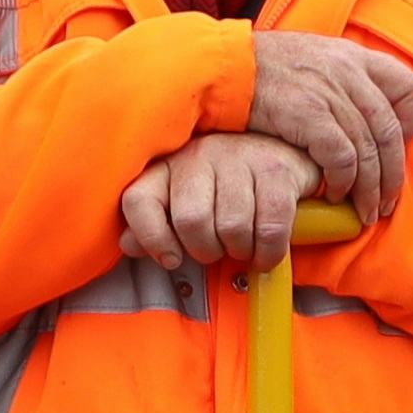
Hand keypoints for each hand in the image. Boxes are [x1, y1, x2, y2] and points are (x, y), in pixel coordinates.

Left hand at [118, 132, 319, 271]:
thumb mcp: (184, 200)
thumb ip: (155, 223)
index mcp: (168, 164)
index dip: (151, 238)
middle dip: (205, 250)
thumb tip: (128, 244)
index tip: (171, 259)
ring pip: (231, 227)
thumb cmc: (226, 186)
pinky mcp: (276, 171)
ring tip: (242, 246)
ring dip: (239, 251)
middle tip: (217, 250)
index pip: (139, 201)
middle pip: (190, 220)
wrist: (284, 154)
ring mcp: (239, 158)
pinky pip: (269, 228)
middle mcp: (199, 155)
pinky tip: (264, 252)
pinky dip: (267, 253)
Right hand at [235, 27, 412, 222]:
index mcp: (352, 56)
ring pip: (370, 150)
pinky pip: (343, 158)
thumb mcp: (310, 60)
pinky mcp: (310, 114)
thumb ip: (338, 79)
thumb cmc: (260, 70)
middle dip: (393, 173)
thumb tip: (355, 112)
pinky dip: (343, 182)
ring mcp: (330, 91)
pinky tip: (334, 195)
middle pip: (390, 130)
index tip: (400, 147)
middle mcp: (348, 71)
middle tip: (387, 201)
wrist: (223, 66)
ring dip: (370, 188)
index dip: (410, 121)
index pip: (405, 86)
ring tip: (364, 211)